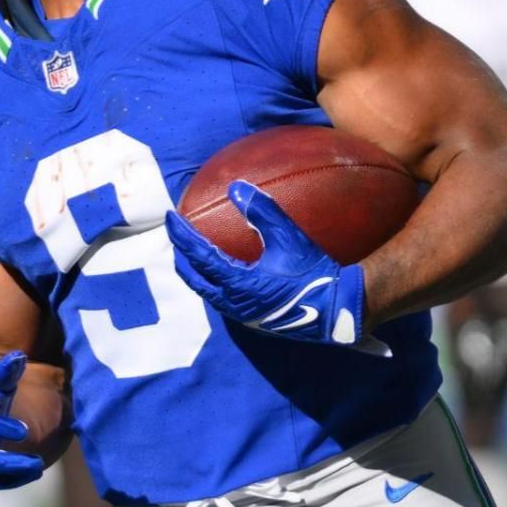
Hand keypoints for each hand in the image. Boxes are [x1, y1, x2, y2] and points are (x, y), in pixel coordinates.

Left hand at [163, 181, 386, 353]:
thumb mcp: (289, 238)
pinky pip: (221, 299)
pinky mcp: (252, 319)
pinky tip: (218, 274)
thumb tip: (237, 187)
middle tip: (175, 236)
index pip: (198, 254)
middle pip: (194, 277)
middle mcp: (233, 302)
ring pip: (206, 291)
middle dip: (181, 256)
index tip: (170, 217)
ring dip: (195, 272)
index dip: (181, 234)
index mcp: (236, 283)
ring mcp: (242, 314)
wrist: (336, 310)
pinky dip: (211, 282)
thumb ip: (263, 211)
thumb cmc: (313, 273)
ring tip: (190, 255)